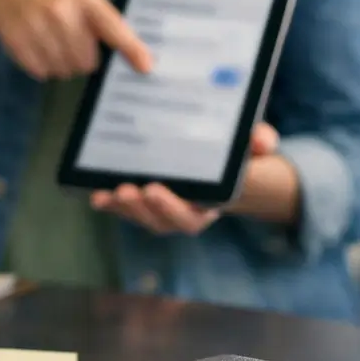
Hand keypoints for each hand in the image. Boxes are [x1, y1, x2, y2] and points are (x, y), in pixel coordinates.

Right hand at [0, 0, 152, 79]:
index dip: (131, 48)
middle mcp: (60, 10)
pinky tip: (38, 46)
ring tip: (53, 43)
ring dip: (62, 65)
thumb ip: (104, 21)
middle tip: (72, 43)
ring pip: (64, 69)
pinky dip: (43, 66)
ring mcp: (36, 25)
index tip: (146, 66)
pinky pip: (42, 72)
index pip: (112, 26)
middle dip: (83, 59)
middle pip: (86, 61)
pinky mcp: (17, 41)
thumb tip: (136, 58)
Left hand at [90, 124, 289, 234]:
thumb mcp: (254, 144)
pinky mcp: (144, 200)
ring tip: (114, 191)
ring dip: (126, 207)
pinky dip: (111, 203)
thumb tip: (262, 140)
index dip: (173, 208)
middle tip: (134, 189)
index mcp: (212, 203)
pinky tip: (97, 194)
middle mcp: (185, 211)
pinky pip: (126, 207)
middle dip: (147, 208)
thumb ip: (260, 141)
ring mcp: (162, 208)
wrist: (222, 158)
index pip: (194, 214)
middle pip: (163, 220)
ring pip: (142, 216)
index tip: (156, 190)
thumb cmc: (237, 153)